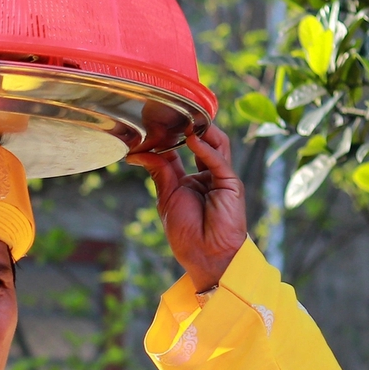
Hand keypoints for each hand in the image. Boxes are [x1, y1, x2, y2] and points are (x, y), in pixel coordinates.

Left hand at [128, 124, 247, 292]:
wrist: (206, 256)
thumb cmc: (187, 233)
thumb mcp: (167, 198)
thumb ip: (159, 172)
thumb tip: (137, 153)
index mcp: (189, 181)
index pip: (178, 152)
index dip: (167, 138)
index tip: (151, 124)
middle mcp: (206, 176)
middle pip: (199, 144)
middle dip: (187, 128)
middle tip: (171, 113)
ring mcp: (220, 178)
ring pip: (215, 146)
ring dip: (201, 131)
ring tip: (185, 118)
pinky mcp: (231, 183)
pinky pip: (219, 161)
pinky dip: (206, 149)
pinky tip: (193, 139)